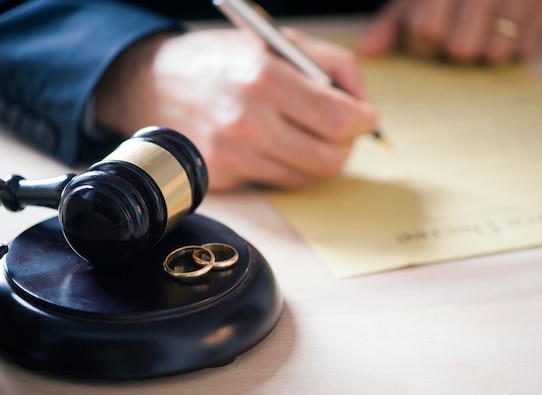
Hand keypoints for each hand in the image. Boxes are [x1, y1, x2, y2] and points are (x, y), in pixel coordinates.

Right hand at [95, 29, 376, 190]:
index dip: (363, 120)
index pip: (338, 119)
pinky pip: (277, 183)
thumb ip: (331, 64)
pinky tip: (273, 143)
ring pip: (306, 177)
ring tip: (304, 132)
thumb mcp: (277, 42)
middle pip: (329, 159)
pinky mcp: (223, 179)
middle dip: (346, 145)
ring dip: (317, 157)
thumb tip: (363, 103)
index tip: (364, 116)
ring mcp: (233, 156)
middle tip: (342, 130)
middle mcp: (248, 123)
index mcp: (264, 79)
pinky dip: (287, 166)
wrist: (153, 84)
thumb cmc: (221, 59)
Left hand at [359, 0, 541, 63]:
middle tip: (459, 32)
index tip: (429, 36)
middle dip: (455, 48)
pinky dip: (515, 47)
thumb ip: (393, 23)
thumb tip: (367, 52)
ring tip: (484, 29)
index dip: (424, 43)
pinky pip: (523, 50)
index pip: (426, 32)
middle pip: (460, 48)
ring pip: (493, 53)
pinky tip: (509, 27)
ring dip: (485, 50)